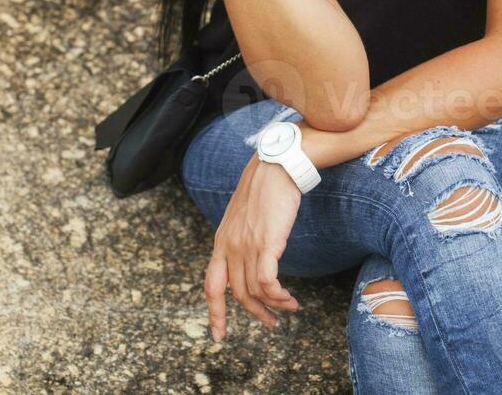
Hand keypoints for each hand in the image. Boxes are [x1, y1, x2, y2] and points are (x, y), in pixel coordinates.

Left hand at [204, 154, 302, 340]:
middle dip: (255, 314)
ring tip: (290, 306)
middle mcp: (229, 247)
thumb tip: (249, 258)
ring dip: (274, 306)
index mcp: (221, 243)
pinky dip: (277, 296)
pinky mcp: (266, 243)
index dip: (215, 313)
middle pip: (237, 295)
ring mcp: (246, 246)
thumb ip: (240, 240)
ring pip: (255, 291)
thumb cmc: (264, 189)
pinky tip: (289, 298)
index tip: (219, 335)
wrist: (276, 167)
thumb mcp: (242, 218)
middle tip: (271, 324)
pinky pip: (267, 282)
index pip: (211, 286)